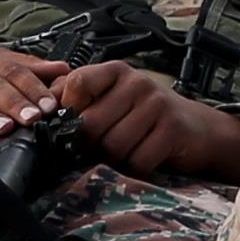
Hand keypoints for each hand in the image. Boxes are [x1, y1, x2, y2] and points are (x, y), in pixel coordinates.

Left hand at [51, 59, 239, 179]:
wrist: (198, 129)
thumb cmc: (147, 117)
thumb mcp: (114, 99)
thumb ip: (80, 99)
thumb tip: (41, 108)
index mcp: (115, 71)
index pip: (77, 82)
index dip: (69, 109)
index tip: (74, 126)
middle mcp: (136, 82)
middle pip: (91, 123)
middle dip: (92, 145)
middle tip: (102, 149)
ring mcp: (156, 104)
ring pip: (113, 146)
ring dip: (115, 160)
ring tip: (126, 153)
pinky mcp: (172, 129)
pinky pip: (138, 160)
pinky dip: (136, 168)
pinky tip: (143, 160)